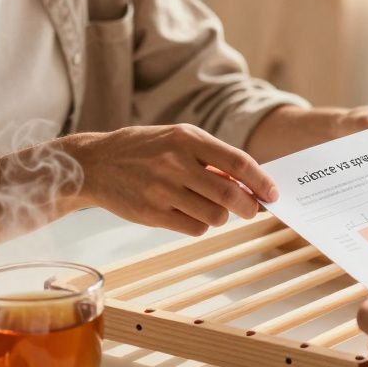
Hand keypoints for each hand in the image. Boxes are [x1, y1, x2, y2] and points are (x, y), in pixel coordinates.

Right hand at [71, 124, 277, 236]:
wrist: (95, 164)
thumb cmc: (143, 150)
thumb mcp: (176, 140)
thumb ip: (210, 157)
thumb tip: (248, 182)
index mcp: (186, 138)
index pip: (237, 162)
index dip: (261, 180)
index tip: (272, 193)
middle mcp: (175, 162)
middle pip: (229, 194)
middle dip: (248, 207)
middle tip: (252, 209)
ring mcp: (162, 190)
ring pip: (214, 215)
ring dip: (222, 216)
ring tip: (211, 208)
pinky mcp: (152, 213)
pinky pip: (193, 228)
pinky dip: (200, 225)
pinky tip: (190, 213)